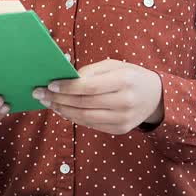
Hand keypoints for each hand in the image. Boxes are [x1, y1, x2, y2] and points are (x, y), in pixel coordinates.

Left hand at [32, 59, 163, 134]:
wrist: (155, 96)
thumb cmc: (130, 76)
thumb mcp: (114, 66)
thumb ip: (90, 72)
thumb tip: (65, 80)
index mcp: (124, 81)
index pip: (89, 87)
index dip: (67, 87)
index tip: (50, 85)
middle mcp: (125, 102)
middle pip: (84, 103)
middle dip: (58, 99)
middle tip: (40, 94)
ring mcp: (123, 119)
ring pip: (84, 117)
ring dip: (62, 110)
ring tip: (48, 103)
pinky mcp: (120, 129)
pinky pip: (91, 124)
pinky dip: (74, 118)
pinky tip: (63, 110)